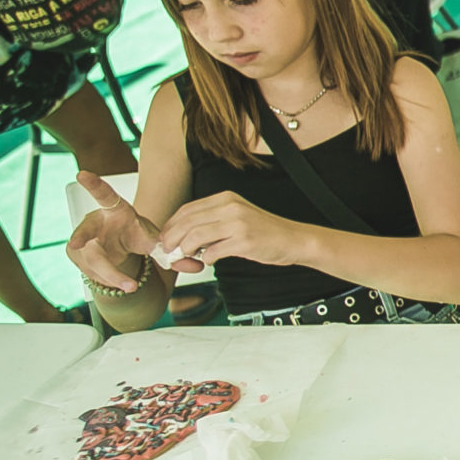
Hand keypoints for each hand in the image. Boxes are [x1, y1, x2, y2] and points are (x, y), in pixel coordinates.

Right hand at [66, 171, 164, 290]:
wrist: (118, 248)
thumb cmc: (133, 234)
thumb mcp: (152, 240)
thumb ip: (172, 250)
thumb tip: (198, 265)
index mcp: (114, 210)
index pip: (104, 195)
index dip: (93, 184)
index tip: (82, 174)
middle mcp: (94, 223)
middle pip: (86, 233)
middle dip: (80, 238)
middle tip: (75, 244)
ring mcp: (83, 242)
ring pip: (94, 260)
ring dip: (112, 275)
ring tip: (130, 286)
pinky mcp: (79, 259)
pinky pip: (95, 273)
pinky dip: (112, 281)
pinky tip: (125, 285)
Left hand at [154, 192, 305, 269]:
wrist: (294, 239)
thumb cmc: (265, 231)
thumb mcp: (237, 215)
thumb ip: (213, 220)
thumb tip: (183, 235)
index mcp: (226, 198)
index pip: (188, 210)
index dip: (171, 225)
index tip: (166, 238)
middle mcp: (231, 207)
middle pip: (188, 223)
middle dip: (172, 239)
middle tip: (168, 251)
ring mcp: (238, 224)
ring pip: (196, 237)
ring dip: (185, 250)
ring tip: (186, 257)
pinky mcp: (245, 242)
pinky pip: (213, 252)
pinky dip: (206, 259)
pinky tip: (209, 261)